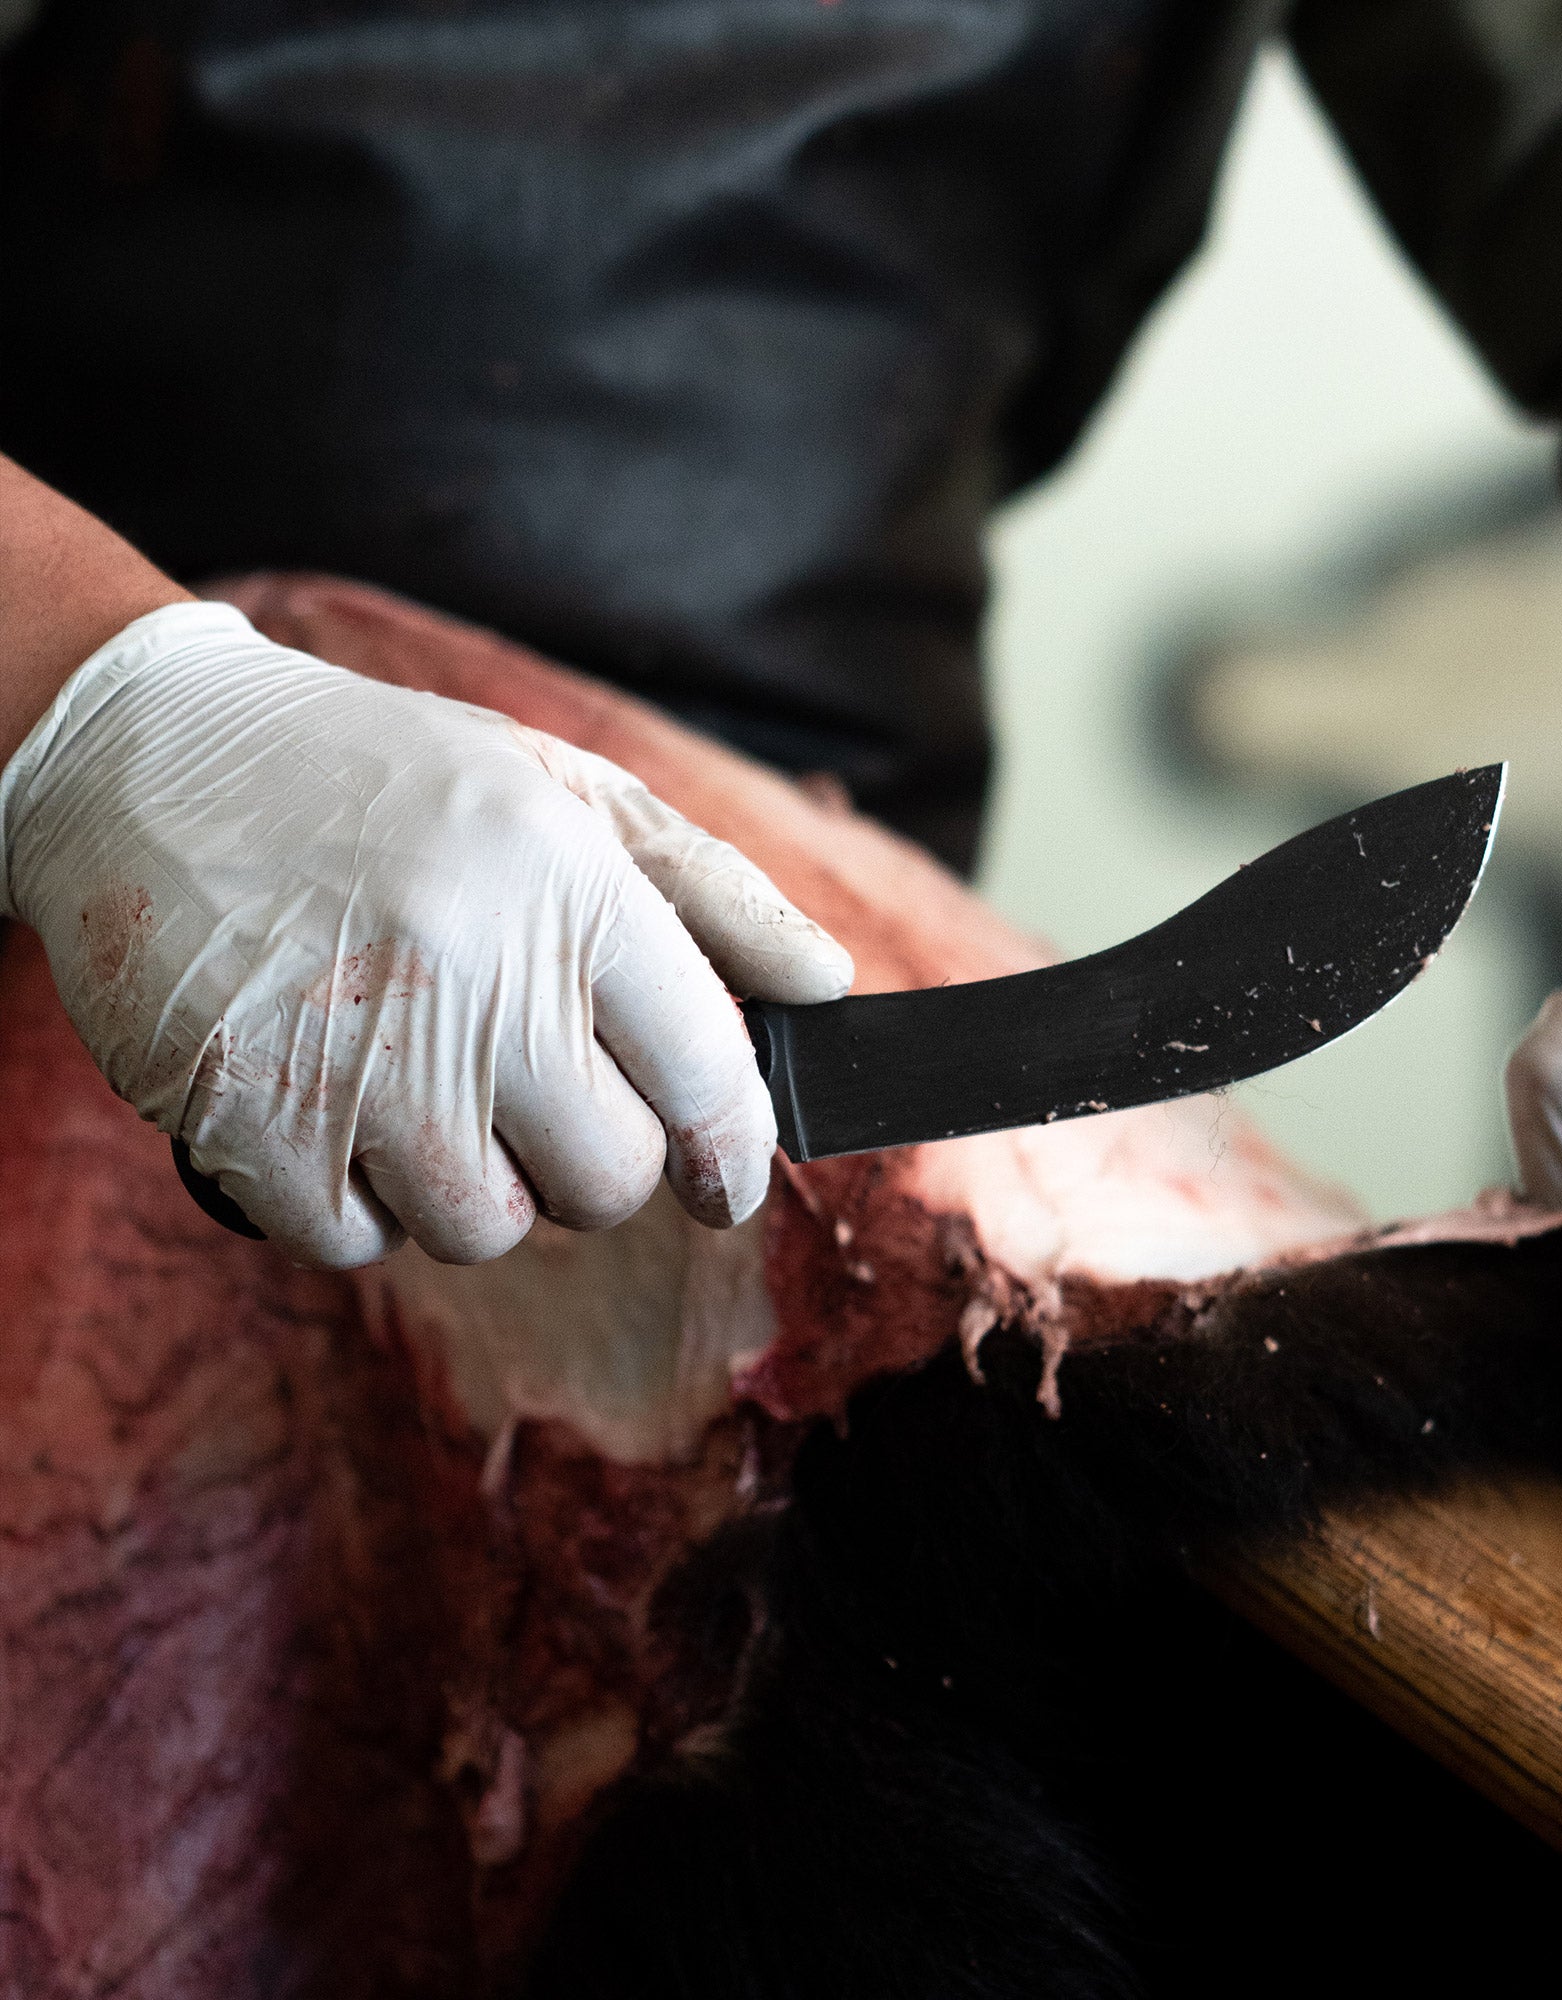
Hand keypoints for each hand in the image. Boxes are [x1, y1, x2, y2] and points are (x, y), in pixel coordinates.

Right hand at [0, 602, 851, 1266]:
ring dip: (474, 1183)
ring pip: (487, 1229)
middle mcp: (474, 975)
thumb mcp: (568, 792)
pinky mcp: (247, 1120)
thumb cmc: (390, 782)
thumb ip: (712, 892)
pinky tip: (337, 1100)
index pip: (706, 1072)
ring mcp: (356, 1057)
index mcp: (570, 887)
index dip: (731, 1148)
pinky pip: (357, 1244)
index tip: (726, 1177)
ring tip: (426, 1080)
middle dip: (595, 1161)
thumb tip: (825, 986)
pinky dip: (359, 1201)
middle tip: (539, 1096)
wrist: (151, 757)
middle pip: (608, 1180)